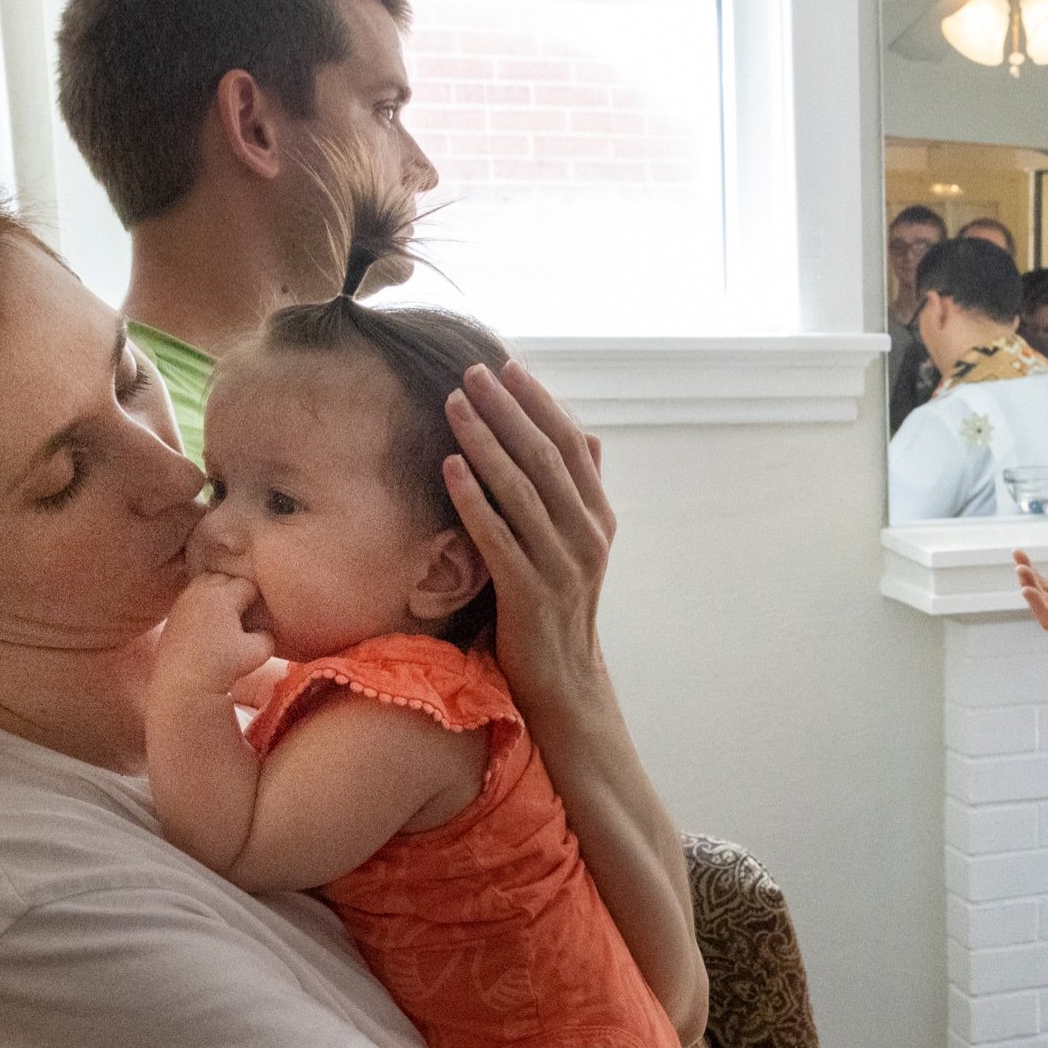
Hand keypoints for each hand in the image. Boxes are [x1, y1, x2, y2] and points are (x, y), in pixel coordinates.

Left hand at [157, 572, 275, 695]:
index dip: (257, 598)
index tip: (259, 614)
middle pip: (225, 578)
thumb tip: (263, 629)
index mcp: (223, 595)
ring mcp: (184, 600)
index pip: (248, 585)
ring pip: (207, 583)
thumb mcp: (259, 651)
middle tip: (245, 612)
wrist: (183, 681)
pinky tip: (209, 622)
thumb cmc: (221, 665)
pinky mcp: (174, 612)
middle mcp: (201, 591)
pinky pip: (193, 596)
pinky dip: (204, 602)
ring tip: (227, 614)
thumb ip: (267, 634)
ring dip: (219, 593)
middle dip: (237, 591)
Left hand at [440, 361, 614, 713]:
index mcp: (598, 519)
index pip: (571, 445)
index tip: (509, 366)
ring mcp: (560, 566)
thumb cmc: (559, 606)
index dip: (540, 402)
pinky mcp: (529, 593)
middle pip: (545, 458)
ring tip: (454, 405)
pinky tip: (448, 466)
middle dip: (507, 409)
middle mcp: (586, 537)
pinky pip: (497, 535)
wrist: (563, 680)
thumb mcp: (579, 545)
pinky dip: (473, 498)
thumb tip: (586, 435)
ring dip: (485, 442)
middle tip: (472, 372)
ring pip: (521, 489)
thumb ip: (580, 491)